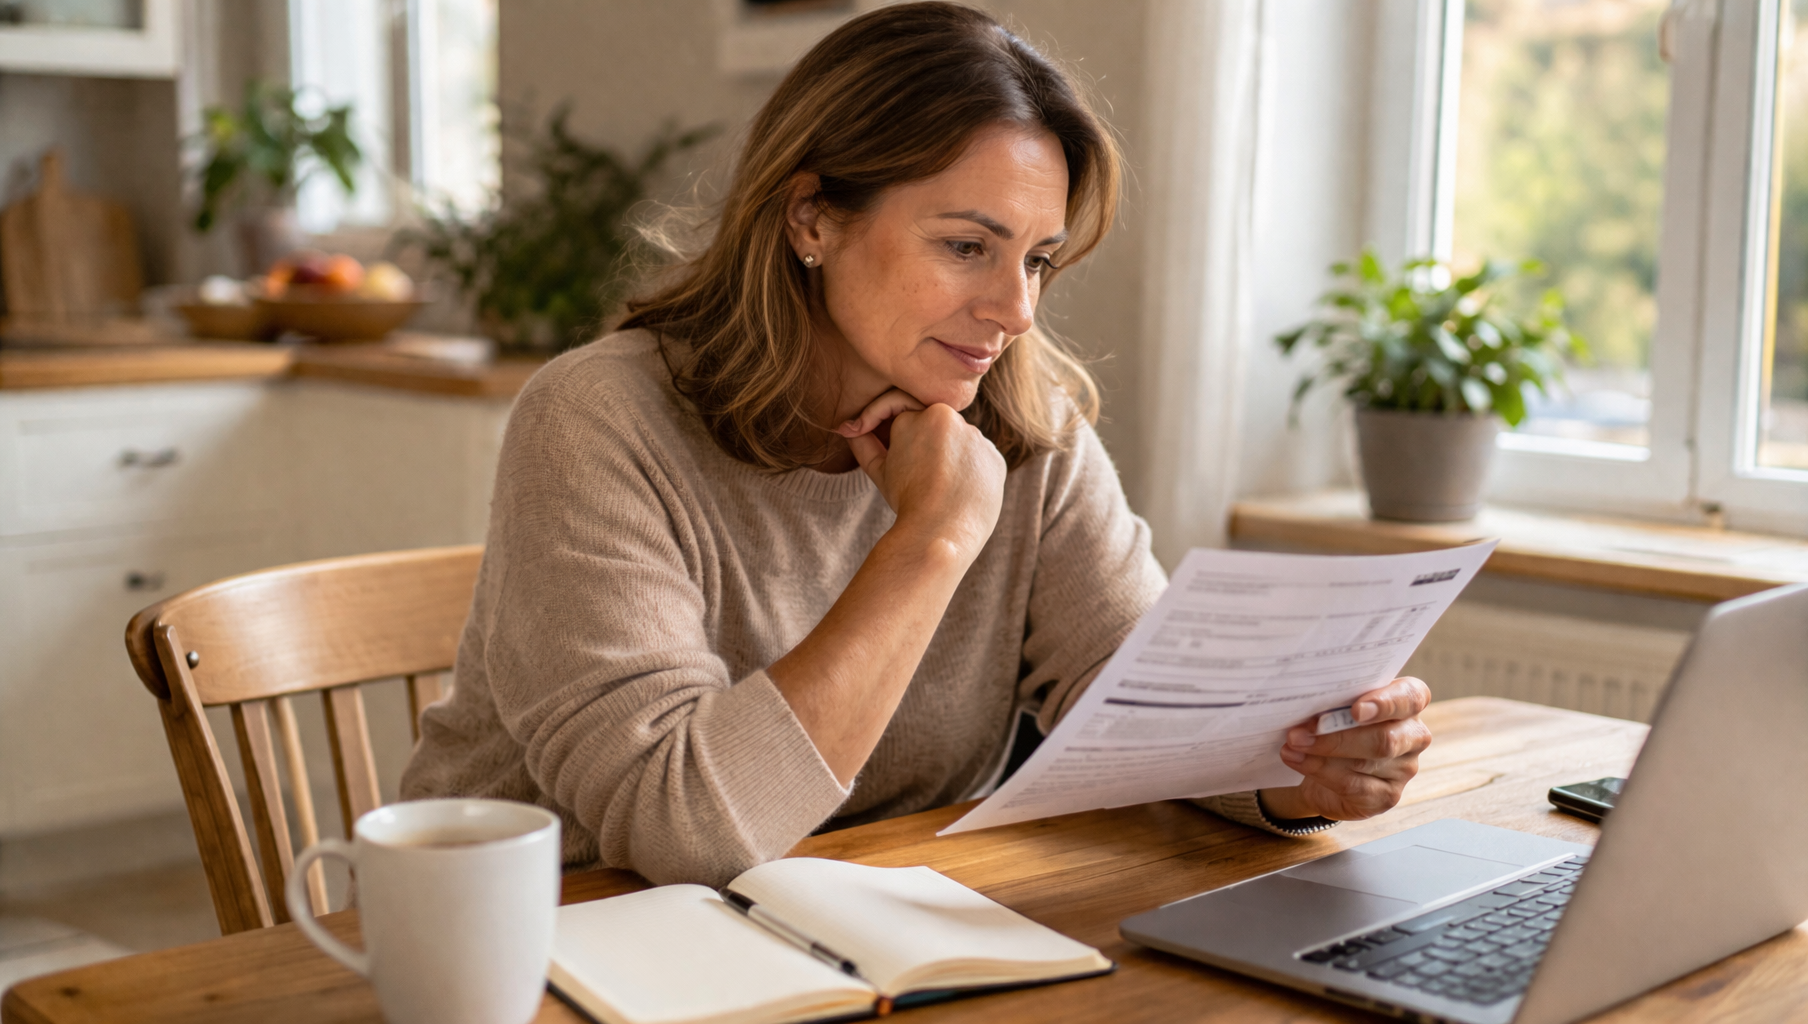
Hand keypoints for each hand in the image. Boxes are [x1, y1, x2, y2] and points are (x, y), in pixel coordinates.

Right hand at [837, 389, 1005, 562]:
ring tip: (937, 491)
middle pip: (933, 429)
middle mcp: (955, 418)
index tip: (880, 444)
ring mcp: (979, 438)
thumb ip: (865, 444)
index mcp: (924, 414)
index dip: (888, 429)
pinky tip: (958, 495)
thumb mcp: (880, 471)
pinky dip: (969, 474)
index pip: (904, 413)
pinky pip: (979, 461)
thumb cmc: (906, 501)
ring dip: (948, 461)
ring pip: (958, 444)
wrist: (940, 533)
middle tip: (914, 476)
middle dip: (923, 448)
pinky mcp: (996, 458)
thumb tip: (851, 430)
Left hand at [1259, 676, 1432, 820]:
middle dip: (1337, 735)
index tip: (1356, 709)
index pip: (1411, 697)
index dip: (1386, 703)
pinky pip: (1354, 786)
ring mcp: (1404, 769)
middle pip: (1385, 737)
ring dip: (1321, 753)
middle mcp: (1414, 735)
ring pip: (1365, 762)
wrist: (1324, 768)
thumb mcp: (1337, 705)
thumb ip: (1335, 700)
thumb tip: (1308, 702)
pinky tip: (1297, 761)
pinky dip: (1320, 772)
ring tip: (1292, 745)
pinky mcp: (1387, 796)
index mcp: (1408, 702)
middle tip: (1300, 732)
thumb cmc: (1335, 725)